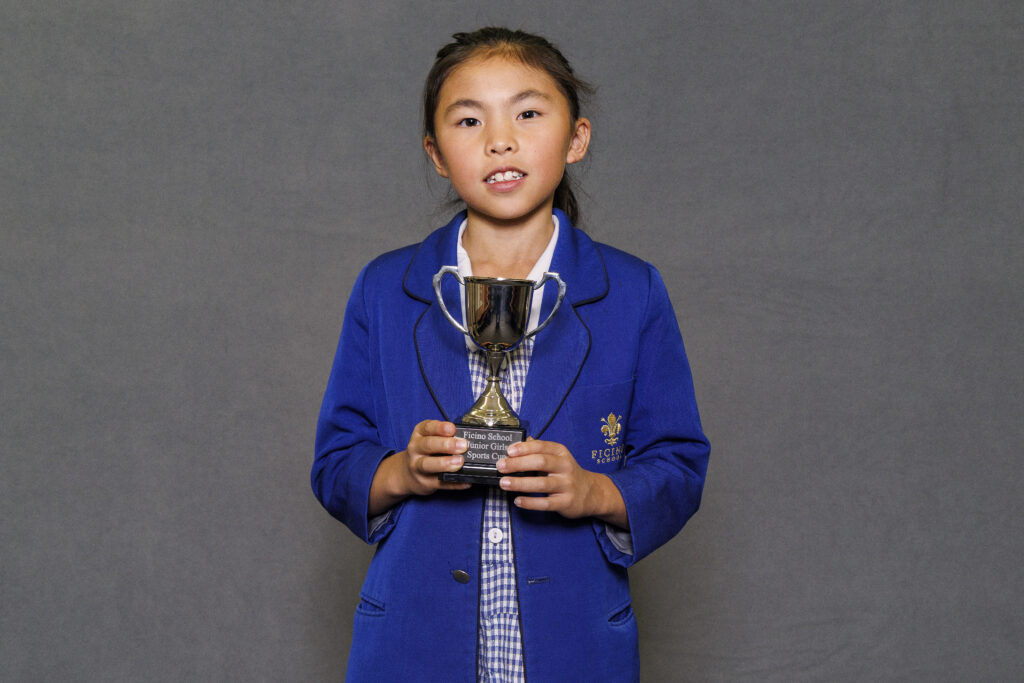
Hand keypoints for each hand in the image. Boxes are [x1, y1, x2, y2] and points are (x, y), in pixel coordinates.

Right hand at [368, 420, 469, 515]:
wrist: (407, 474)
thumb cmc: (425, 452)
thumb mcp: (429, 438)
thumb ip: (445, 436)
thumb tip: (467, 438)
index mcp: (419, 435)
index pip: (427, 428)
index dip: (440, 428)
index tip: (452, 428)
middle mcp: (415, 449)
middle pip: (428, 445)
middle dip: (446, 445)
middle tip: (463, 446)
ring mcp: (418, 467)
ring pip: (428, 465)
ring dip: (445, 463)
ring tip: (460, 462)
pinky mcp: (425, 483)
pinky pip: (440, 483)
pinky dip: (454, 483)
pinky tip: (466, 481)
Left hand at [496, 438, 627, 527]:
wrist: (591, 493)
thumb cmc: (567, 473)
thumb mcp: (557, 457)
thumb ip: (538, 450)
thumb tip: (518, 443)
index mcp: (561, 453)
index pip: (541, 447)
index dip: (524, 448)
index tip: (508, 451)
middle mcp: (565, 467)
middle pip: (540, 462)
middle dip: (518, 464)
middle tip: (501, 466)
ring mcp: (566, 485)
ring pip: (541, 484)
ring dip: (520, 483)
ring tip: (504, 483)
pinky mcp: (565, 502)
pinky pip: (545, 503)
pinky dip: (530, 503)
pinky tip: (518, 501)